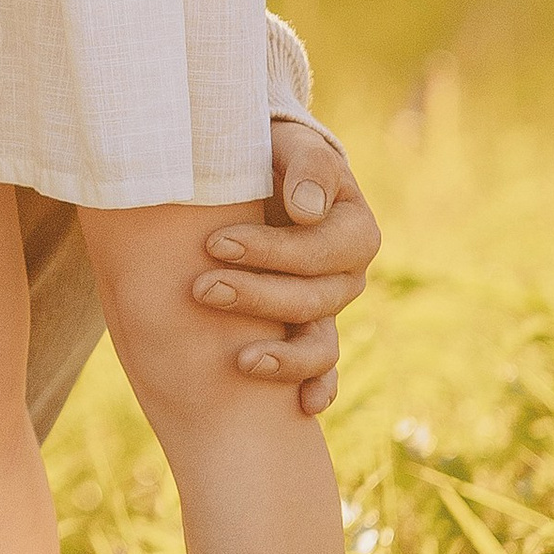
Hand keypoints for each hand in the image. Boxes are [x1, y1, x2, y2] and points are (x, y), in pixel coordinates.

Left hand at [194, 123, 380, 414]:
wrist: (250, 178)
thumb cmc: (268, 155)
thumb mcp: (289, 145)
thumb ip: (305, 166)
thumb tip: (306, 210)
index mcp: (352, 227)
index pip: (320, 249)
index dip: (270, 250)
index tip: (214, 242)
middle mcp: (347, 274)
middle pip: (314, 299)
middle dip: (257, 296)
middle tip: (201, 288)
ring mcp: (328, 309)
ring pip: (318, 342)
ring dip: (284, 356)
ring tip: (241, 362)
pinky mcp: (308, 332)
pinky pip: (323, 369)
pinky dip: (318, 388)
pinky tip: (303, 407)